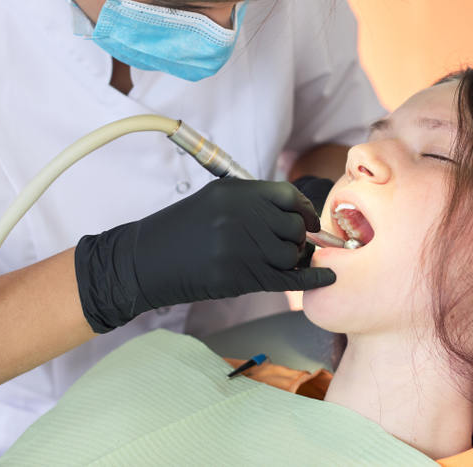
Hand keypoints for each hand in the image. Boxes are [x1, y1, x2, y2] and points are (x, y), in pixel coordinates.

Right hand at [75, 178, 335, 332]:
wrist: (144, 262)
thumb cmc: (179, 231)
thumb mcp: (212, 201)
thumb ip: (250, 202)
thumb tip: (293, 212)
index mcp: (234, 192)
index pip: (287, 195)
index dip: (305, 208)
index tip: (310, 220)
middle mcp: (239, 216)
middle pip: (293, 226)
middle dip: (299, 238)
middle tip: (295, 246)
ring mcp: (238, 247)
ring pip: (290, 254)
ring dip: (294, 260)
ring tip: (284, 262)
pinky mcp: (236, 277)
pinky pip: (287, 279)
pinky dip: (312, 280)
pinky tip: (328, 279)